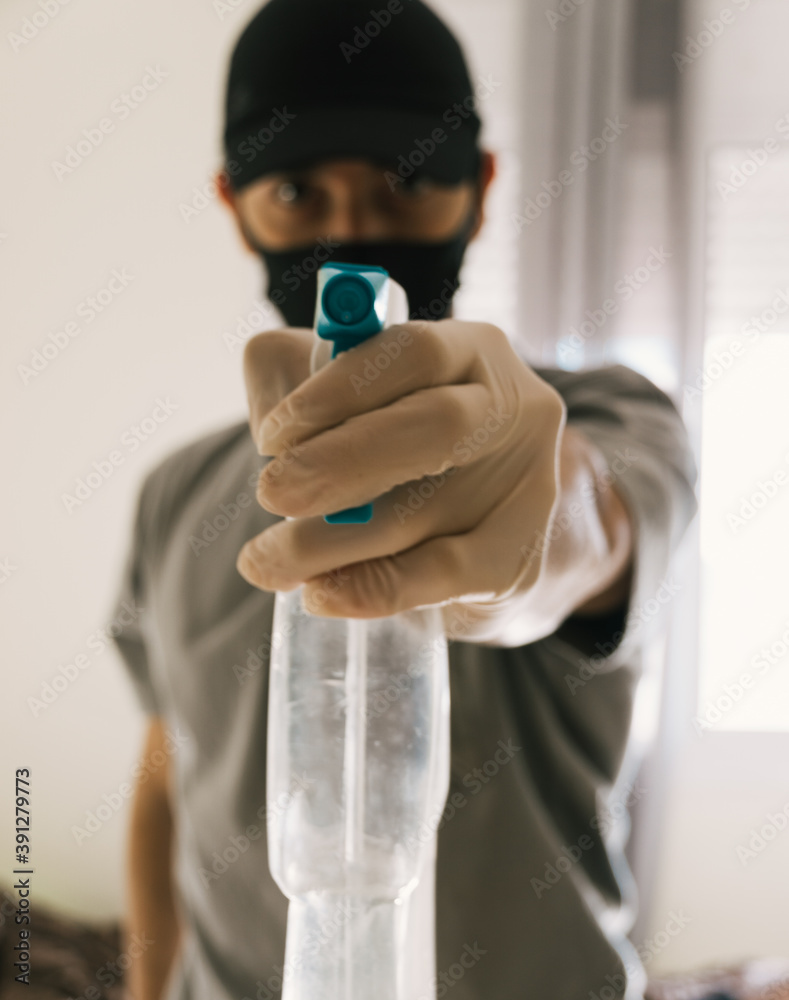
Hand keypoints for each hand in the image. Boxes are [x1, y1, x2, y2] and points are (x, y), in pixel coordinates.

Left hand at [236, 319, 566, 644]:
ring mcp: (526, 489)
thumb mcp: (349, 396)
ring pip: (422, 512)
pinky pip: (439, 576)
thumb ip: (295, 383)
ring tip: (268, 560)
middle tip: (272, 494)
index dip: (337, 390)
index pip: (412, 353)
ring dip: (329, 541)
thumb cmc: (401, 449)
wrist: (486, 531)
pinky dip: (372, 588)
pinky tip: (322, 593)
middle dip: (341, 463)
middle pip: (436, 425)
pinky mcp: (516, 561)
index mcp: (470, 351)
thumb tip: (273, 435)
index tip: (272, 436)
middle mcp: (512, 411)